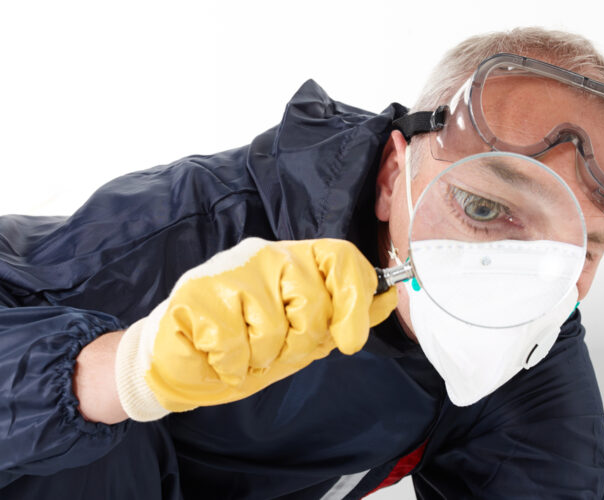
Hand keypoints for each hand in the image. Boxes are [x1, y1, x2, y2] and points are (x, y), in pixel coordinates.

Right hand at [115, 238, 396, 420]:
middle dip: (299, 342)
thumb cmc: (245, 344)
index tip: (350, 340)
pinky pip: (235, 343)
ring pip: (272, 326)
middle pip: (312, 298)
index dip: (356, 297)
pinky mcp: (196, 294)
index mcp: (295, 261)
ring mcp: (229, 270)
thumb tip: (389, 298)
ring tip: (242, 352)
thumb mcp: (301, 334)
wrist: (181, 358)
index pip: (340, 256)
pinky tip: (219, 358)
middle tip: (273, 349)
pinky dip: (231, 365)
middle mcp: (265, 255)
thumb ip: (340, 316)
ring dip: (260, 357)